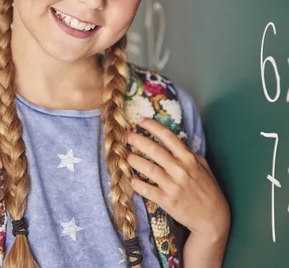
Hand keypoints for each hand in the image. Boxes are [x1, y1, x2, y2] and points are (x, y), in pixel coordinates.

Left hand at [126, 118, 229, 241]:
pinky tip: (131, 179)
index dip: (152, 126)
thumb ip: (188, 154)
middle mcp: (180, 170)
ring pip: (148, 169)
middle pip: (154, 150)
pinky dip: (136, 184)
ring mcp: (173, 185)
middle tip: (125, 135)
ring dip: (133, 160)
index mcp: (189, 159)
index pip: (168, 137)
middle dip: (136, 140)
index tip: (140, 120)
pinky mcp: (167, 201)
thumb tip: (173, 142)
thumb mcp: (203, 167)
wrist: (213, 218)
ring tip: (125, 156)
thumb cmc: (208, 190)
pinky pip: (146, 190)